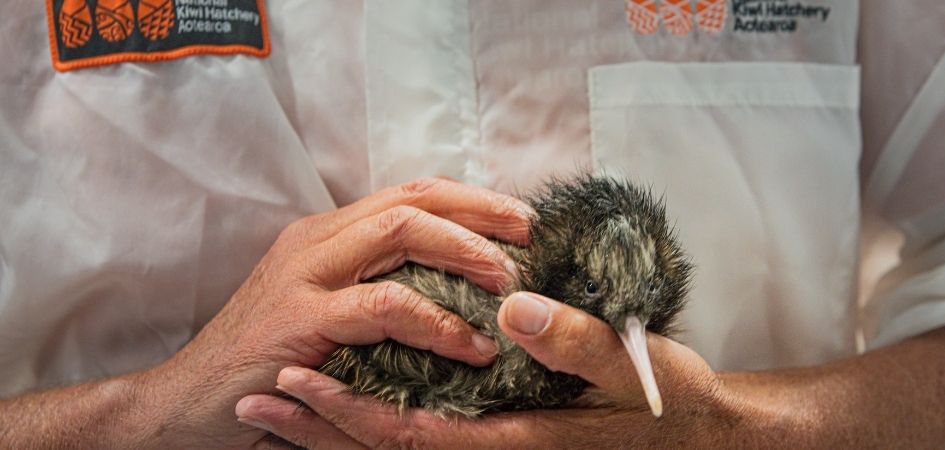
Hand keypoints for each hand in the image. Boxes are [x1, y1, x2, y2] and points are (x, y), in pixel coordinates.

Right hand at [132, 178, 533, 447]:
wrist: (186, 401)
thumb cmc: (268, 360)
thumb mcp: (325, 310)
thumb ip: (374, 287)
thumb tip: (451, 286)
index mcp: (328, 234)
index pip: (411, 194)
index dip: (471, 200)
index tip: (521, 220)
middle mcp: (317, 241)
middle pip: (414, 200)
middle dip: (481, 212)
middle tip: (531, 237)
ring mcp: (305, 275)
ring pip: (401, 233)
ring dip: (465, 253)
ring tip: (508, 284)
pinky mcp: (299, 319)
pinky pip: (384, 306)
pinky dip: (435, 321)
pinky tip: (468, 345)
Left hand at [236, 292, 746, 448]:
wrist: (698, 436)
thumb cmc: (670, 403)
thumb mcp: (636, 369)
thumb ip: (577, 345)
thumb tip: (513, 311)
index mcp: (514, 441)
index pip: (411, 432)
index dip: (348, 412)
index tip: (294, 380)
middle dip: (319, 430)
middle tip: (257, 399)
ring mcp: (493, 446)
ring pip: (397, 449)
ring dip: (334, 433)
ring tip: (277, 407)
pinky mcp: (499, 433)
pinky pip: (424, 434)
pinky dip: (375, 423)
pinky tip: (349, 397)